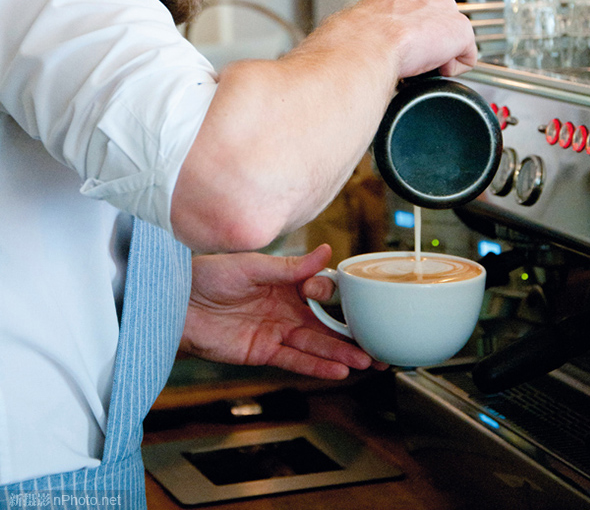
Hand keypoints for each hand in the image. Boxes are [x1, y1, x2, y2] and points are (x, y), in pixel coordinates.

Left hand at [180, 243, 385, 379]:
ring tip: (367, 361)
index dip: (329, 294)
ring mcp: (275, 331)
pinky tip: (338, 370)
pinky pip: (295, 360)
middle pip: (325, 324)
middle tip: (379, 343)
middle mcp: (285, 308)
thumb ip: (290, 267)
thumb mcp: (252, 265)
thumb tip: (324, 253)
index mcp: (285, 282)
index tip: (326, 293)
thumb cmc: (208, 274)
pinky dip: (316, 366)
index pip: (320, 291)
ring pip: (315, 344)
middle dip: (351, 334)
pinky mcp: (262, 352)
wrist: (176, 301)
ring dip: (341, 353)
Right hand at [354, 0, 477, 79]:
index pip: (418, 5)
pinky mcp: (460, 30)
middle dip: (431, 38)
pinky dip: (455, 67)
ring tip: (421, 62)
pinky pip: (467, 56)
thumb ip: (376, 24)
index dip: (412, 29)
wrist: (369, 44)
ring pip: (454, 35)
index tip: (403, 43)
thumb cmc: (358, 38)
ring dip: (443, 51)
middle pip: (440, 18)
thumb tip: (369, 41)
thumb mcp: (363, 23)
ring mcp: (446, 9)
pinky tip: (436, 70)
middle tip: (412, 55)